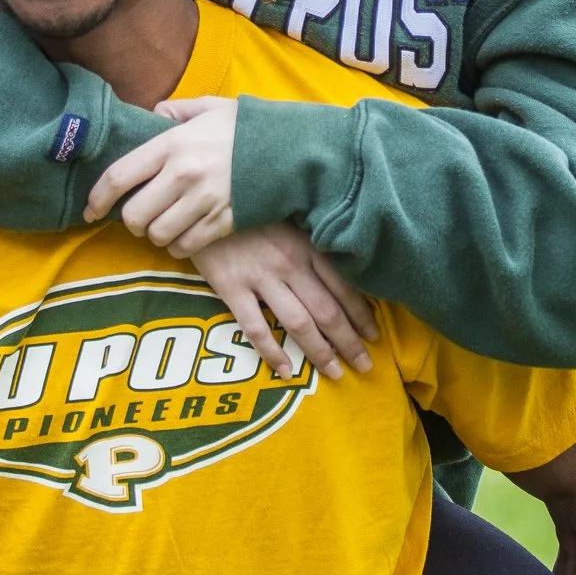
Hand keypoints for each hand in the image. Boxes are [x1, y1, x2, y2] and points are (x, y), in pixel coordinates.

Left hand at [85, 97, 238, 256]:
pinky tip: (185, 234)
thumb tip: (154, 115)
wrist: (294, 152)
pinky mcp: (222, 223)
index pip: (118, 176)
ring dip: (156, 234)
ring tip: (165, 225)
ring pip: (158, 235)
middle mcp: (183, 175)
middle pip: (134, 215)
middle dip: (131, 221)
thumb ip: (177, 111)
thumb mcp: (211, 107)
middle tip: (139, 216)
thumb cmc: (249, 128)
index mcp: (173, 144)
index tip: (91, 210)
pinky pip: (185, 247)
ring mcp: (203, 202)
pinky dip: (180, 246)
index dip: (97, 198)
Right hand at [188, 223, 376, 380]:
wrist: (200, 201)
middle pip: (327, 311)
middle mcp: (290, 264)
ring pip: (298, 323)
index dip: (362, 315)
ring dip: (320, 352)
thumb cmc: (249, 212)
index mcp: (307, 246)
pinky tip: (286, 372)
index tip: (374, 336)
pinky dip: (272, 352)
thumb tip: (343, 272)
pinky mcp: (231, 287)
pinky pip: (256, 327)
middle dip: (349, 342)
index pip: (344, 286)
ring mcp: (260, 277)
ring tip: (335, 374)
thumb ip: (310, 245)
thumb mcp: (287, 221)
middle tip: (365, 366)